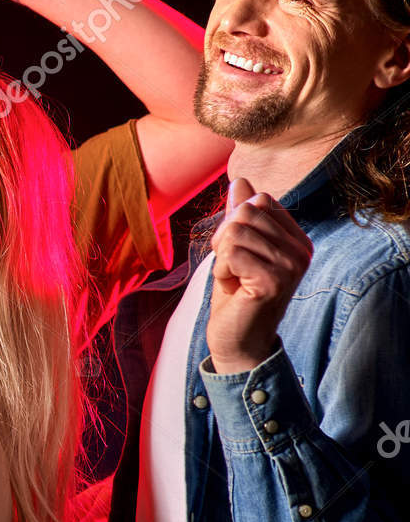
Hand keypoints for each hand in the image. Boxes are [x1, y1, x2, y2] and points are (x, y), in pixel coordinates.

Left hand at [206, 176, 312, 372]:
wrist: (237, 341)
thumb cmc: (235, 296)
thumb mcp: (235, 249)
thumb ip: (239, 216)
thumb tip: (240, 180)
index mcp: (296, 239)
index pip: (260, 200)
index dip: (234, 223)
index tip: (236, 254)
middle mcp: (300, 250)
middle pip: (246, 212)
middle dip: (224, 241)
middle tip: (232, 270)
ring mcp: (290, 265)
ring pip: (235, 231)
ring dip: (221, 259)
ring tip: (234, 281)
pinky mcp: (273, 281)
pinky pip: (230, 253)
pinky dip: (220, 271)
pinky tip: (232, 289)